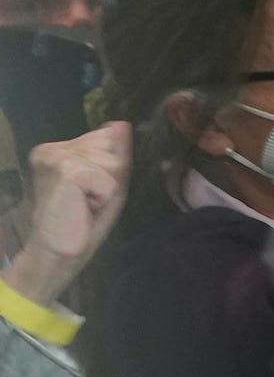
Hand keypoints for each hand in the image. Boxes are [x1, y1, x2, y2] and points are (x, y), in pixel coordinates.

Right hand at [7, 122, 130, 306]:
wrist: (57, 252)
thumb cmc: (82, 222)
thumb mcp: (107, 183)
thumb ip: (115, 153)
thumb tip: (120, 124)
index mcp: (60, 149)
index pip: (108, 138)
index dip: (110, 170)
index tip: (89, 191)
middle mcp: (52, 147)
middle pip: (111, 146)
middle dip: (110, 176)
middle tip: (87, 199)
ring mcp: (55, 156)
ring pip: (111, 160)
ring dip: (107, 187)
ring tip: (84, 203)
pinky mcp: (65, 169)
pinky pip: (108, 177)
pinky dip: (103, 195)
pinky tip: (83, 206)